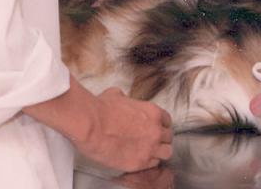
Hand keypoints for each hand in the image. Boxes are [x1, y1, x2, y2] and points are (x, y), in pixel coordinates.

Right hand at [25, 81, 172, 172]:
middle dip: (161, 139)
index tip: (156, 128)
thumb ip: (125, 99)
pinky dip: (148, 162)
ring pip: (166, 153)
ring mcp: (149, 148)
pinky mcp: (139, 163)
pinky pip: (152, 165)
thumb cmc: (100, 110)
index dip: (160, 125)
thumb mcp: (115, 95)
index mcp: (152, 113)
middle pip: (168, 137)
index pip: (167, 121)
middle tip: (151, 141)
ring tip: (150, 152)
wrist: (91, 126)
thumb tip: (120, 98)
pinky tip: (140, 159)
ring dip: (159, 152)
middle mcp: (155, 131)